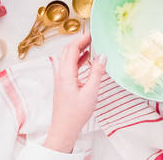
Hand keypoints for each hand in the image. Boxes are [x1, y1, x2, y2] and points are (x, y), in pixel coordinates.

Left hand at [44, 34, 106, 152]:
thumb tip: (102, 56)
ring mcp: (60, 79)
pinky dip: (77, 59)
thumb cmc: (76, 114)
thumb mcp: (91, 92)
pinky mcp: (62, 84)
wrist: (64, 129)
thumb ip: (97, 72)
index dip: (82, 39)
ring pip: (67, 58)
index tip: (92, 33)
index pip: (72, 49)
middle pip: (67, 51)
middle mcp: (60, 74)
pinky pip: (68, 66)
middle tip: (92, 37)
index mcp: (66, 73)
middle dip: (79, 41)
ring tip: (90, 45)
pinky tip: (86, 60)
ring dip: (77, 49)